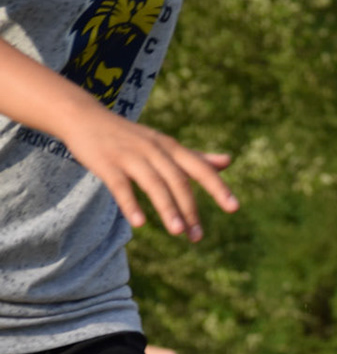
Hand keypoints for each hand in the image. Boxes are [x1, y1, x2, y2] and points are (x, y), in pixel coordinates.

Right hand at [63, 110, 236, 240]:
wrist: (84, 116)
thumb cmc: (131, 136)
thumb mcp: (165, 144)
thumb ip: (196, 156)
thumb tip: (228, 161)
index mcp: (171, 148)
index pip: (200, 169)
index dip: (218, 187)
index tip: (234, 208)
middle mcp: (154, 150)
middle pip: (178, 181)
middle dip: (190, 209)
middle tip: (198, 237)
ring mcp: (130, 156)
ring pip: (154, 184)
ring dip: (167, 209)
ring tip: (178, 232)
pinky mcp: (106, 164)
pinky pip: (120, 186)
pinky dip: (130, 204)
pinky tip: (139, 224)